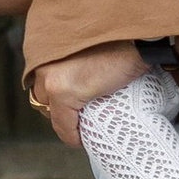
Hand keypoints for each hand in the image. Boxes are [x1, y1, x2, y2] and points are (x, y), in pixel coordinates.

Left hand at [27, 41, 141, 149]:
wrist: (137, 41)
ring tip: (82, 126)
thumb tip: (77, 87)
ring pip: (50, 112)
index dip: (56, 99)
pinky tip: (82, 137)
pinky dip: (71, 135)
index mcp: (46, 49)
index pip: (42, 83)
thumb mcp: (89, 51)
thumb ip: (75, 64)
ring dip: (64, 121)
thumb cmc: (120, 44)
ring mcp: (51, 77)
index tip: (71, 109)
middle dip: (57, 109)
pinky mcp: (63, 90)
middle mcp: (42, 62)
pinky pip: (63, 125)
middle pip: (42, 98)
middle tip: (78, 117)